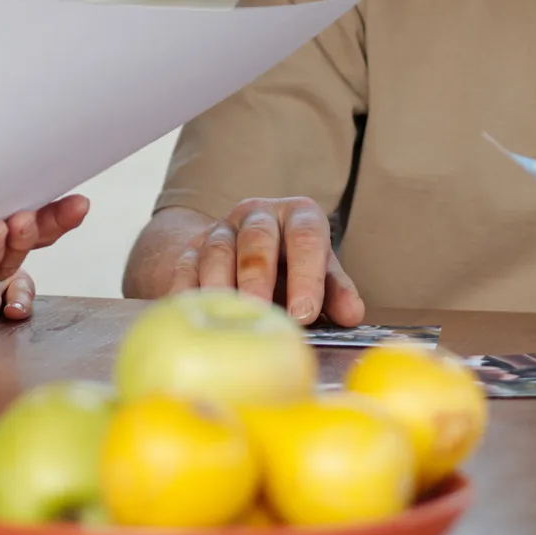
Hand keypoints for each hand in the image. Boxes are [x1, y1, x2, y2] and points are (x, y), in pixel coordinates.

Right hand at [173, 198, 362, 325]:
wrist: (242, 256)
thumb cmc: (292, 268)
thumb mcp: (321, 273)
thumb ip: (336, 292)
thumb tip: (351, 315)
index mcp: (297, 215)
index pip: (305, 236)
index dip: (306, 274)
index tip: (305, 313)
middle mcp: (258, 215)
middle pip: (257, 239)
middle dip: (259, 278)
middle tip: (263, 314)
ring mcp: (221, 230)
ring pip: (217, 250)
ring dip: (222, 286)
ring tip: (229, 318)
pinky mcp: (190, 251)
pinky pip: (184, 269)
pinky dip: (187, 294)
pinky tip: (193, 319)